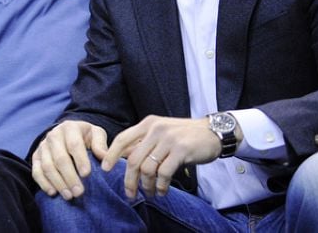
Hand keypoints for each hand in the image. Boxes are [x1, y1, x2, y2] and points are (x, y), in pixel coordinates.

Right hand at [32, 120, 107, 199]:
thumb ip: (100, 145)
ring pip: (47, 166)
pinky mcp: (35, 156)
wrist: (67, 133)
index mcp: (70, 128)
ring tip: (69, 196)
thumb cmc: (85, 136)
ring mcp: (43, 146)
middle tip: (79, 192)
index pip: (74, 144)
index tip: (87, 174)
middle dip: (69, 177)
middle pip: (59, 158)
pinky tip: (53, 192)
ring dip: (58, 183)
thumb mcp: (96, 134)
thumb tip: (104, 158)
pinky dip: (43, 183)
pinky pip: (36, 171)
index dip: (80, 160)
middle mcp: (53, 135)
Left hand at [102, 115, 220, 198]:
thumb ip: (143, 142)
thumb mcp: (160, 132)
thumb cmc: (183, 135)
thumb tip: (121, 157)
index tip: (105, 169)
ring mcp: (168, 139)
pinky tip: (163, 191)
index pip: (122, 139)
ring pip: (147, 168)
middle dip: (129, 180)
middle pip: (133, 159)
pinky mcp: (181, 150)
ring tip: (151, 193)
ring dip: (147, 185)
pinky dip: (161, 186)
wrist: (213, 132)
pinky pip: (164, 173)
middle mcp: (155, 129)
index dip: (111, 155)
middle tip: (130, 193)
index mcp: (147, 124)